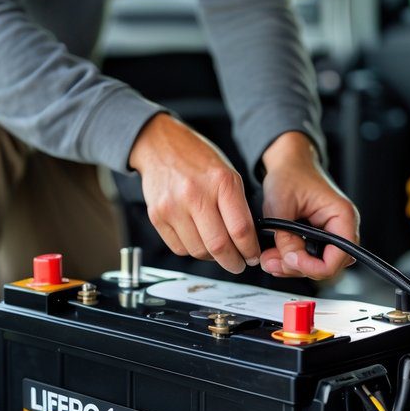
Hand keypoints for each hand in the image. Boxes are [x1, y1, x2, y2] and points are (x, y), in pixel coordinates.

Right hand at [129, 113, 261, 273]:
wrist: (160, 146)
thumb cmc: (198, 160)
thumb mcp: (228, 175)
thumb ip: (238, 207)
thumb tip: (248, 241)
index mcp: (221, 182)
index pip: (240, 229)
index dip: (250, 250)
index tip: (252, 256)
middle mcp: (196, 194)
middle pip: (219, 246)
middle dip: (233, 262)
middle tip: (238, 264)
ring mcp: (173, 206)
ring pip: (198, 251)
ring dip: (212, 257)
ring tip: (217, 249)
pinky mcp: (157, 215)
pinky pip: (179, 248)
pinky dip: (192, 250)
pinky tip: (198, 239)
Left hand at [259, 132, 359, 280]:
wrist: (289, 163)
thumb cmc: (290, 174)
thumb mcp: (281, 206)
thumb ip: (285, 237)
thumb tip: (287, 261)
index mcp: (342, 216)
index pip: (338, 258)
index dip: (312, 266)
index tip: (289, 260)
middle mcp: (342, 227)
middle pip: (328, 265)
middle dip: (297, 267)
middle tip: (271, 261)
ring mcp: (332, 233)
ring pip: (317, 264)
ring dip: (292, 265)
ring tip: (269, 257)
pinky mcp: (321, 237)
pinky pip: (311, 257)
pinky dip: (293, 259)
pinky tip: (277, 254)